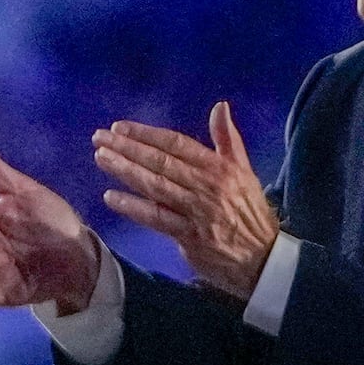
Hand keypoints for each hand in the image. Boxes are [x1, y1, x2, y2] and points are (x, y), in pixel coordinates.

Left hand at [95, 105, 280, 302]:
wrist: (264, 258)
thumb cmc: (249, 211)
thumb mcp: (244, 171)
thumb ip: (228, 139)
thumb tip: (220, 106)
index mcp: (219, 167)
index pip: (177, 144)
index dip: (147, 134)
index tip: (120, 127)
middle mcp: (207, 186)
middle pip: (161, 162)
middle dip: (128, 148)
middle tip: (99, 138)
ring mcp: (197, 212)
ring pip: (156, 187)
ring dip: (125, 171)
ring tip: (101, 158)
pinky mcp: (190, 237)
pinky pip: (157, 218)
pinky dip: (134, 207)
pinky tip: (111, 197)